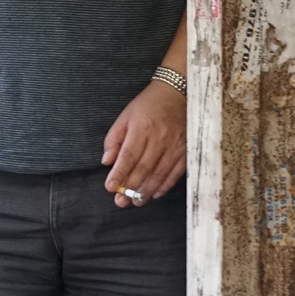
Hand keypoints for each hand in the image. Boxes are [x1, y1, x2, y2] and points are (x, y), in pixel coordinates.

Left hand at [101, 82, 186, 207]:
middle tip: (121, 202)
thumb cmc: (148, 104)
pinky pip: (176, 173)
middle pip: (144, 169)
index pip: (129, 156)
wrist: (178, 93)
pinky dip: (165, 185)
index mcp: (142, 128)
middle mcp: (160, 139)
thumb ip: (114, 138)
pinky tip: (155, 194)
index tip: (110, 187)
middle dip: (131, 188)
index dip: (120, 173)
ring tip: (136, 202)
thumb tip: (107, 161)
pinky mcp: (187, 150)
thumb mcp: (125, 115)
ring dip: (146, 191)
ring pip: (160, 174)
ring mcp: (176, 146)